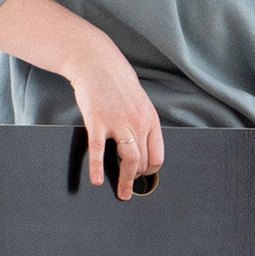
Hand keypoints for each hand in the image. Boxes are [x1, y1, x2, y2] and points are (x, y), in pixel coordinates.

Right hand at [65, 45, 164, 200]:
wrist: (97, 62)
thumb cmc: (116, 83)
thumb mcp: (139, 103)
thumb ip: (142, 125)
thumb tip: (142, 148)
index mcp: (150, 119)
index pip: (157, 155)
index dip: (150, 171)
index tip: (142, 176)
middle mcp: (138, 122)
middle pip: (144, 161)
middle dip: (137, 178)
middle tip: (128, 188)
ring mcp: (118, 122)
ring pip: (130, 160)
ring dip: (126, 181)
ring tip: (122, 193)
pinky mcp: (97, 121)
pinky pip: (99, 150)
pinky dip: (97, 168)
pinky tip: (96, 180)